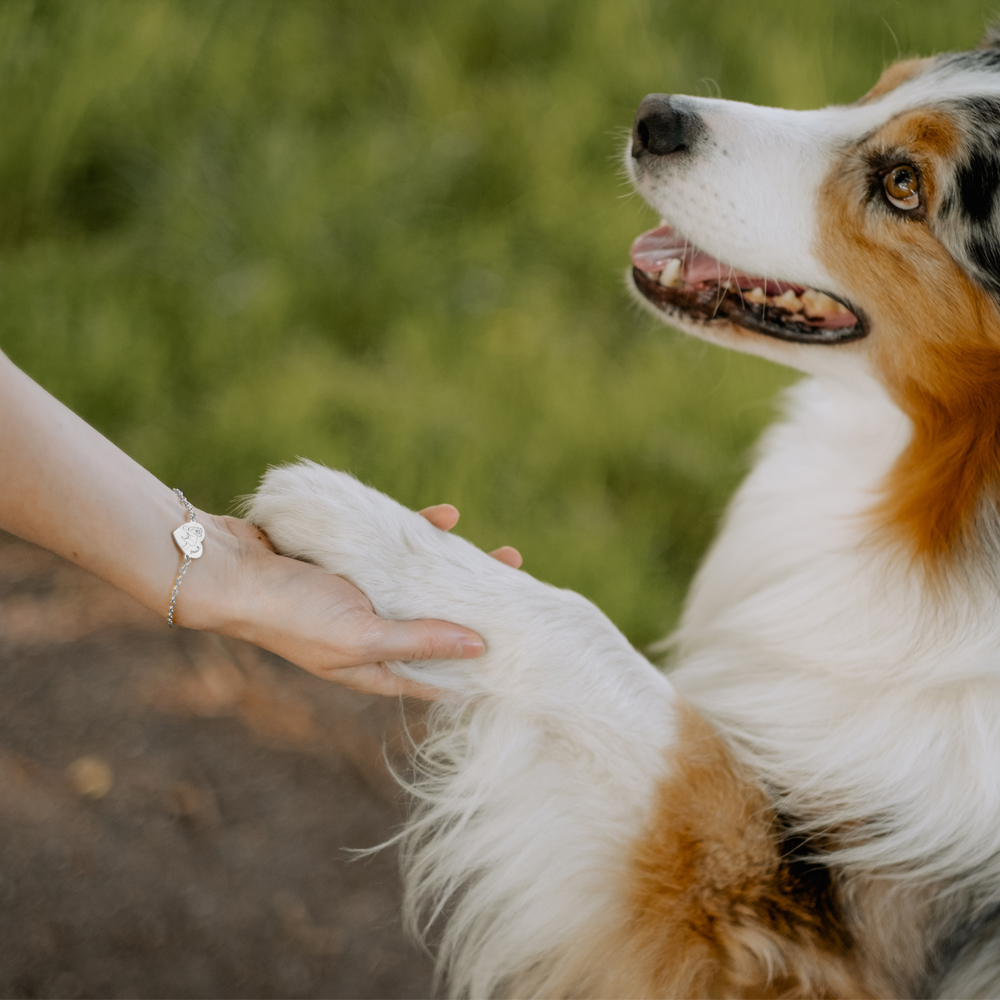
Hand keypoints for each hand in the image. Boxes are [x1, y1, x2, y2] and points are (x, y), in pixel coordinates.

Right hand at [181, 505, 521, 698]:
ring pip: (424, 583)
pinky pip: (397, 547)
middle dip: (479, 607)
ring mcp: (364, 595)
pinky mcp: (353, 559)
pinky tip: (447, 516)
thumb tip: (479, 649)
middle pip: (439, 623)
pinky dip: (421, 533)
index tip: (519, 652)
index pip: (439, 675)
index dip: (477, 666)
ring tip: (501, 554)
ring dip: (459, 568)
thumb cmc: (291, 615)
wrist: (226, 568)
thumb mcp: (362, 636)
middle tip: (520, 586)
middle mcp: (374, 633)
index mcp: (375, 666)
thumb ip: (420, 641)